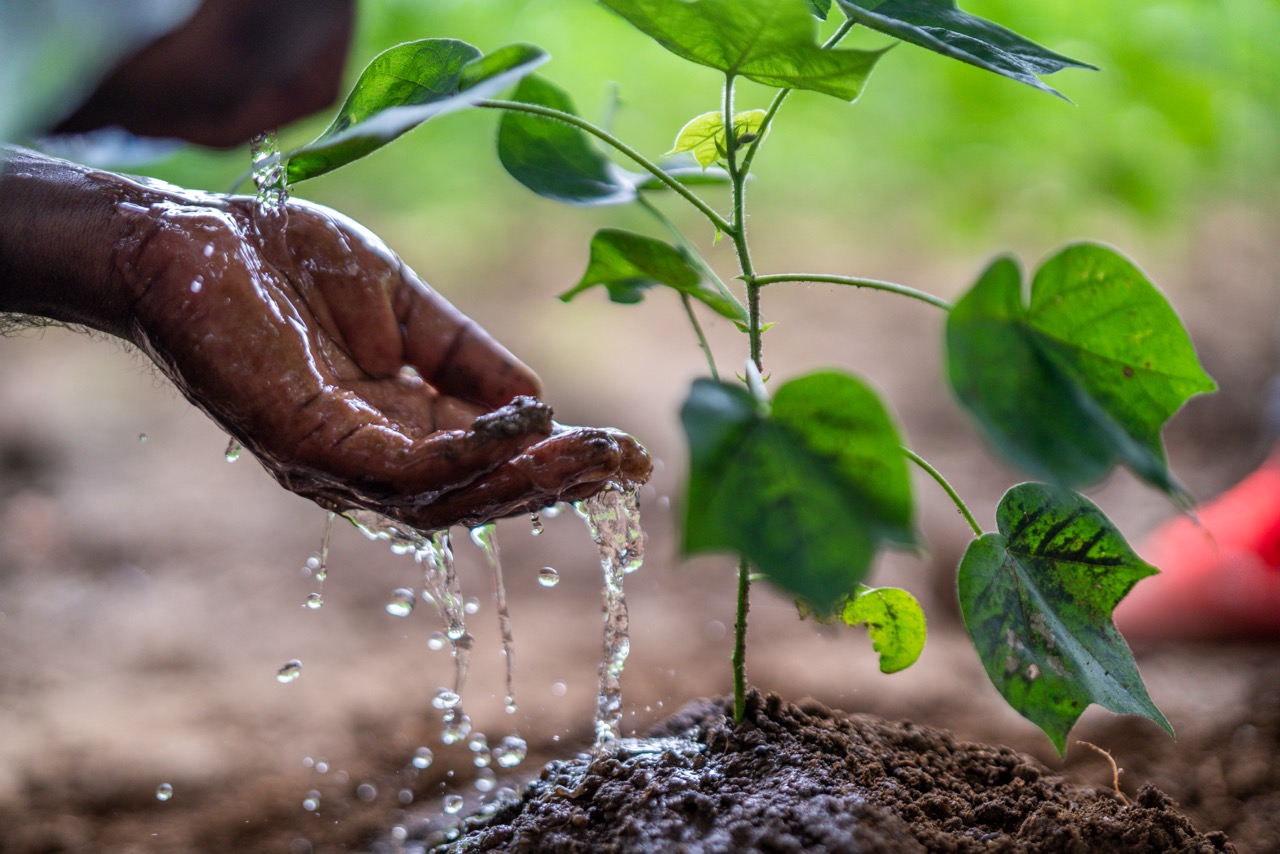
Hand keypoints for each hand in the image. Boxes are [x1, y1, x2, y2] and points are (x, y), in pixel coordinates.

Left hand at [112, 189, 649, 529]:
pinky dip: (468, 453)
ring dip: (527, 481)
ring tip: (591, 456)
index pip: (489, 465)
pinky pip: (404, 468)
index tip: (628, 457)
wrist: (189, 235)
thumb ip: (466, 357)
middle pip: (479, 495)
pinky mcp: (309, 444)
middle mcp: (369, 459)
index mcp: (394, 428)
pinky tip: (520, 428)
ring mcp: (338, 460)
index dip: (559, 463)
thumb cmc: (286, 265)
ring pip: (450, 497)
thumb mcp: (404, 308)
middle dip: (557, 483)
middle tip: (626, 465)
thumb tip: (542, 401)